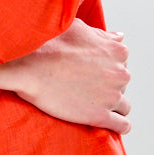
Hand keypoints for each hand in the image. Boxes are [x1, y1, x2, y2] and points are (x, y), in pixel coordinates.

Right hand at [6, 18, 131, 132]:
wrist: (30, 67)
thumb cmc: (50, 45)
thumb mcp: (79, 28)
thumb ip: (103, 35)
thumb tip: (119, 37)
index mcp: (117, 51)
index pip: (121, 63)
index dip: (106, 69)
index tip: (92, 73)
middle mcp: (120, 73)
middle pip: (122, 84)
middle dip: (108, 86)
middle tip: (86, 88)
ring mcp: (111, 96)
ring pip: (123, 106)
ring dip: (113, 106)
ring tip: (95, 106)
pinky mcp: (100, 116)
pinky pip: (122, 125)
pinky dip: (119, 126)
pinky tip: (112, 125)